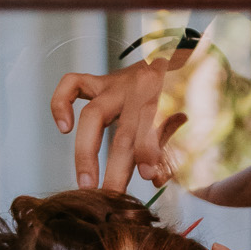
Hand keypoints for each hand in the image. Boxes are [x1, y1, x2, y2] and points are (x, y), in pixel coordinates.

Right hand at [51, 60, 187, 191]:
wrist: (179, 52)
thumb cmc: (184, 91)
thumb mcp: (189, 116)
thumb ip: (171, 148)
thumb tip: (154, 179)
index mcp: (164, 95)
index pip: (153, 126)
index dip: (149, 151)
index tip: (148, 176)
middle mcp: (137, 88)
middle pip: (123, 131)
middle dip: (115, 169)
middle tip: (110, 197)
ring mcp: (115, 83)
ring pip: (92, 115)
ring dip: (86, 153)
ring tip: (85, 182)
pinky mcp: (99, 80)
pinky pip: (71, 84)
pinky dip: (61, 104)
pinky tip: (64, 127)